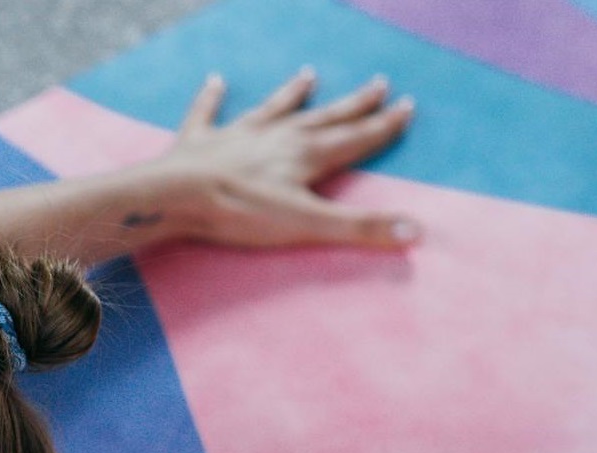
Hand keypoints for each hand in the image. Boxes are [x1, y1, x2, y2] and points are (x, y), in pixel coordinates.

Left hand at [161, 68, 419, 249]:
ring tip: (309, 74)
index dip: (383, 126)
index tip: (407, 106)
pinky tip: (214, 80)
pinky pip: (207, 112)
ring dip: (292, 93)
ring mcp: (237, 135)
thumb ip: (361, 229)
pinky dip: (211, 96)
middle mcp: (276, 136)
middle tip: (379, 84)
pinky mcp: (199, 141)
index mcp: (306, 155)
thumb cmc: (242, 212)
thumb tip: (418, 233)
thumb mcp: (308, 225)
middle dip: (353, 105)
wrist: (178, 196)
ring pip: (272, 108)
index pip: (355, 138)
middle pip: (323, 117)